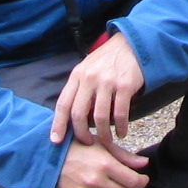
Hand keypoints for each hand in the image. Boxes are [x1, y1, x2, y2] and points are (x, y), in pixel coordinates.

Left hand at [50, 29, 143, 149]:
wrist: (131, 44)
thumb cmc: (107, 61)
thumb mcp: (87, 69)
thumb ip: (79, 89)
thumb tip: (73, 118)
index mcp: (77, 76)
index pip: (63, 104)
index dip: (58, 125)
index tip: (56, 141)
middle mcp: (90, 78)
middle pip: (78, 114)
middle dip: (81, 134)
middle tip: (88, 143)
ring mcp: (108, 82)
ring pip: (99, 117)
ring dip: (103, 134)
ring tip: (107, 141)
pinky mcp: (125, 86)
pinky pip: (120, 113)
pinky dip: (120, 127)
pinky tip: (122, 132)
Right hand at [55, 137, 149, 187]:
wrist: (48, 156)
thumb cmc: (78, 146)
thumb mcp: (102, 145)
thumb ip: (124, 156)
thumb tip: (144, 163)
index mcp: (105, 164)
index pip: (133, 181)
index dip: (141, 181)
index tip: (142, 179)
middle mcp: (96, 181)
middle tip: (125, 180)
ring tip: (112, 184)